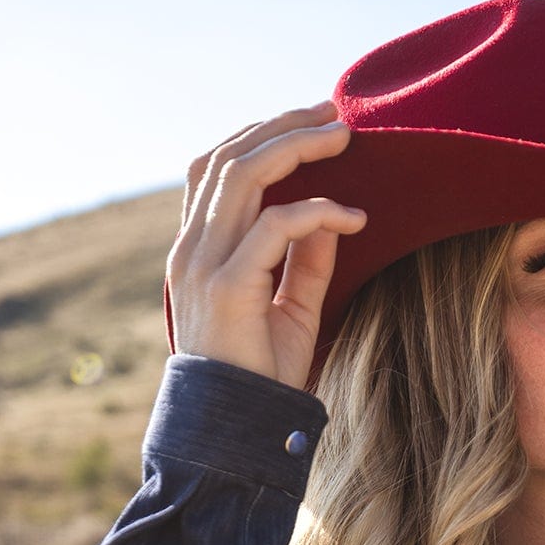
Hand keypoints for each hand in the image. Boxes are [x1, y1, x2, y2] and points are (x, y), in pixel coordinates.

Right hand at [166, 103, 366, 390]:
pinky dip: (317, 211)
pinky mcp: (228, 286)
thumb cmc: (263, 377)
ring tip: (343, 136)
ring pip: (244, 174)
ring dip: (297, 146)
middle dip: (284, 126)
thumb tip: (330, 215)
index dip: (258, 136)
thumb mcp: (292, 311)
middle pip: (229, 157)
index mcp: (197, 251)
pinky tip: (354, 218)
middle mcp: (191, 249)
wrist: (238, 432)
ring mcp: (202, 265)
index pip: (215, 169)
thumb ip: (305, 263)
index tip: (308, 124)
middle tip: (335, 113)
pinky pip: (274, 226)